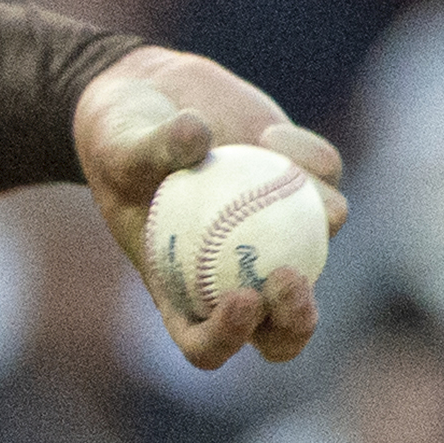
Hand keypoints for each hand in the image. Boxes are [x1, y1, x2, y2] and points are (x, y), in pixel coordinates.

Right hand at [74, 45, 348, 371]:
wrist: (150, 98)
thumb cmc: (118, 138)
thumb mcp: (118, 143)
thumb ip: (151, 147)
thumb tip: (196, 137)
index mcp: (182, 292)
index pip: (207, 344)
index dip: (228, 338)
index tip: (240, 299)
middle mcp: (236, 274)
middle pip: (281, 328)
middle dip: (296, 319)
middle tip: (288, 276)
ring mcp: (278, 234)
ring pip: (320, 246)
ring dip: (312, 210)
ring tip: (267, 155)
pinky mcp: (303, 186)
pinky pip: (325, 181)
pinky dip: (307, 158)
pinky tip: (271, 134)